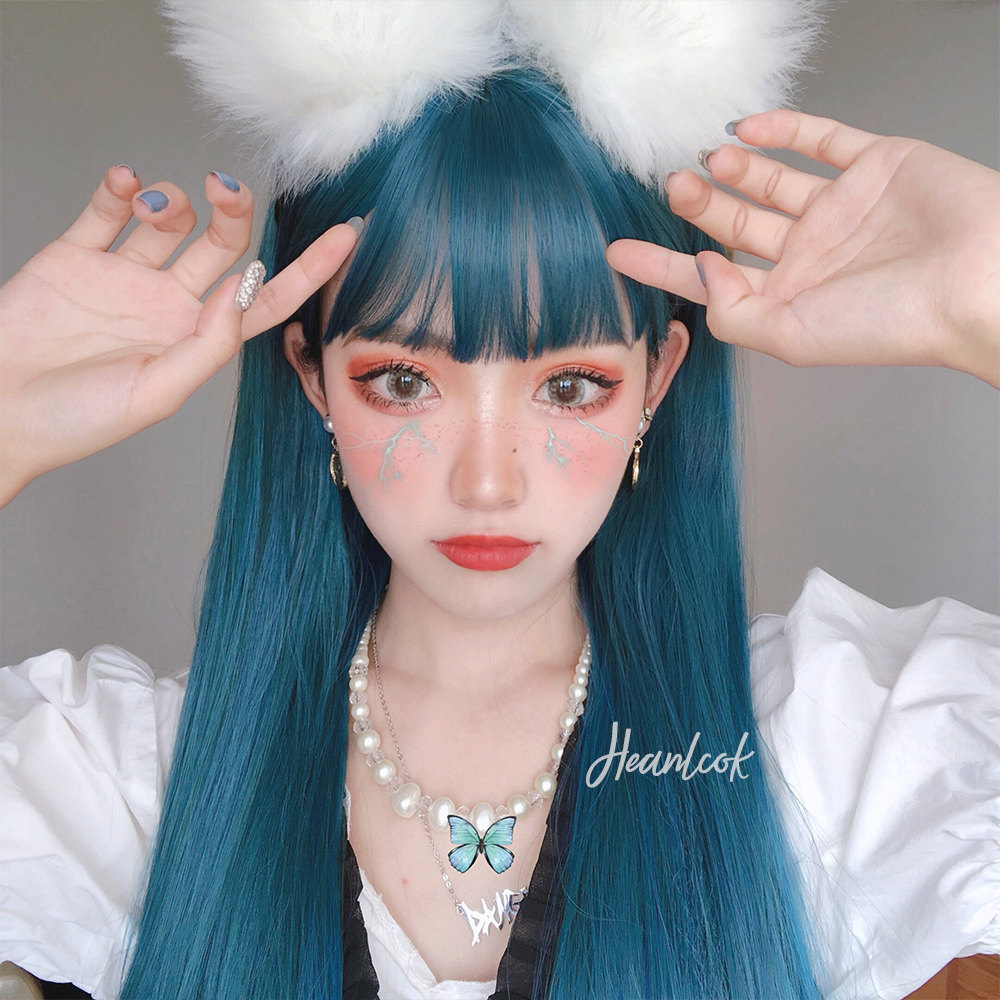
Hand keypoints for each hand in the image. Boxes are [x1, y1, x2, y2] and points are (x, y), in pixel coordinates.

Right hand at [0, 166, 358, 505]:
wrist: (0, 410)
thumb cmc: (78, 419)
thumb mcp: (158, 392)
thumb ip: (208, 342)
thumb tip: (248, 288)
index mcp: (197, 339)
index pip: (268, 299)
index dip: (310, 269)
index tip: (348, 236)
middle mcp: (169, 304)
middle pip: (224, 247)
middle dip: (235, 213)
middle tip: (227, 189)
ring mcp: (125, 276)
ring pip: (172, 221)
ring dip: (177, 200)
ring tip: (160, 203)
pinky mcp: (77, 255)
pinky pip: (108, 208)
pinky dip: (122, 187)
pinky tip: (128, 184)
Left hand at [606, 110, 999, 387]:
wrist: (973, 280)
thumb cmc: (888, 321)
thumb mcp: (789, 336)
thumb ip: (732, 311)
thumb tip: (702, 272)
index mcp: (787, 296)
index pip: (708, 278)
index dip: (661, 264)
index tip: (616, 251)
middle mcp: (809, 253)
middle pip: (736, 224)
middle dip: (698, 205)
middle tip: (670, 184)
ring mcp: (839, 207)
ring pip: (771, 180)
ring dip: (734, 168)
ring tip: (703, 160)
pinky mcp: (873, 164)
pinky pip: (818, 139)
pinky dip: (782, 127)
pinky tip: (746, 125)